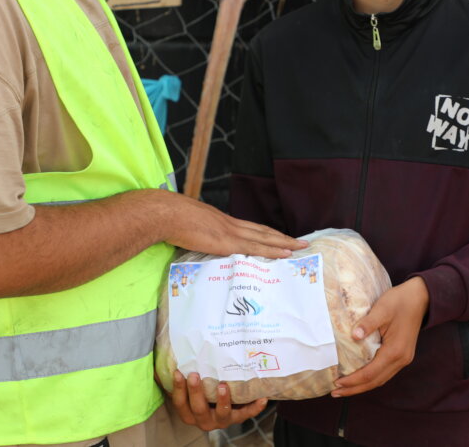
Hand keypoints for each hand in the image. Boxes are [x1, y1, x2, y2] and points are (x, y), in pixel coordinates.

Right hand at [160, 191, 306, 257]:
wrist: (167, 213)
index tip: (279, 236)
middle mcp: (232, 224)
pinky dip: (273, 251)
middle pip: (264, 231)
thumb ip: (199, 233)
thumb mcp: (190, 225)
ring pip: (266, 238)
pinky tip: (285, 253)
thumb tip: (198, 240)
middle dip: (283, 237)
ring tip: (300, 247)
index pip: (251, 227)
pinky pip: (257, 248)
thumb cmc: (172, 219)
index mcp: (223, 221)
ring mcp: (232, 233)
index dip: (266, 233)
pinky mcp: (229, 243)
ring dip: (285, 243)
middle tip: (300, 242)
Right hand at [169, 371, 267, 430]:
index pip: (180, 403)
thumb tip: (169, 355)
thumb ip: (181, 376)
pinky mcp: (238, 418)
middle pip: (198, 409)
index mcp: (189, 413)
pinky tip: (262, 398)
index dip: (178, 388)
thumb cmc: (202, 392)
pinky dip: (255, 407)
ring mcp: (222, 420)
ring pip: (222, 414)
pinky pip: (247, 414)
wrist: (222, 408)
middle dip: (196, 392)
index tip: (179, 372)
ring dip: (222, 401)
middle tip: (195, 375)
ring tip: (223, 386)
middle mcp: (204, 419)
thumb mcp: (189, 387)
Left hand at [331, 276, 428, 397]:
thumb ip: (368, 323)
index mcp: (395, 351)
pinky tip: (359, 377)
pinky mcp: (401, 355)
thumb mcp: (382, 308)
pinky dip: (370, 378)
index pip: (370, 373)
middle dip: (354, 389)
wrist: (420, 297)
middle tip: (335, 392)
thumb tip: (353, 336)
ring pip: (380, 379)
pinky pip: (384, 372)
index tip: (337, 382)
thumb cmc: (400, 301)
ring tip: (344, 389)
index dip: (353, 380)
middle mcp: (401, 359)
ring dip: (362, 386)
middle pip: (375, 381)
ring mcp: (403, 359)